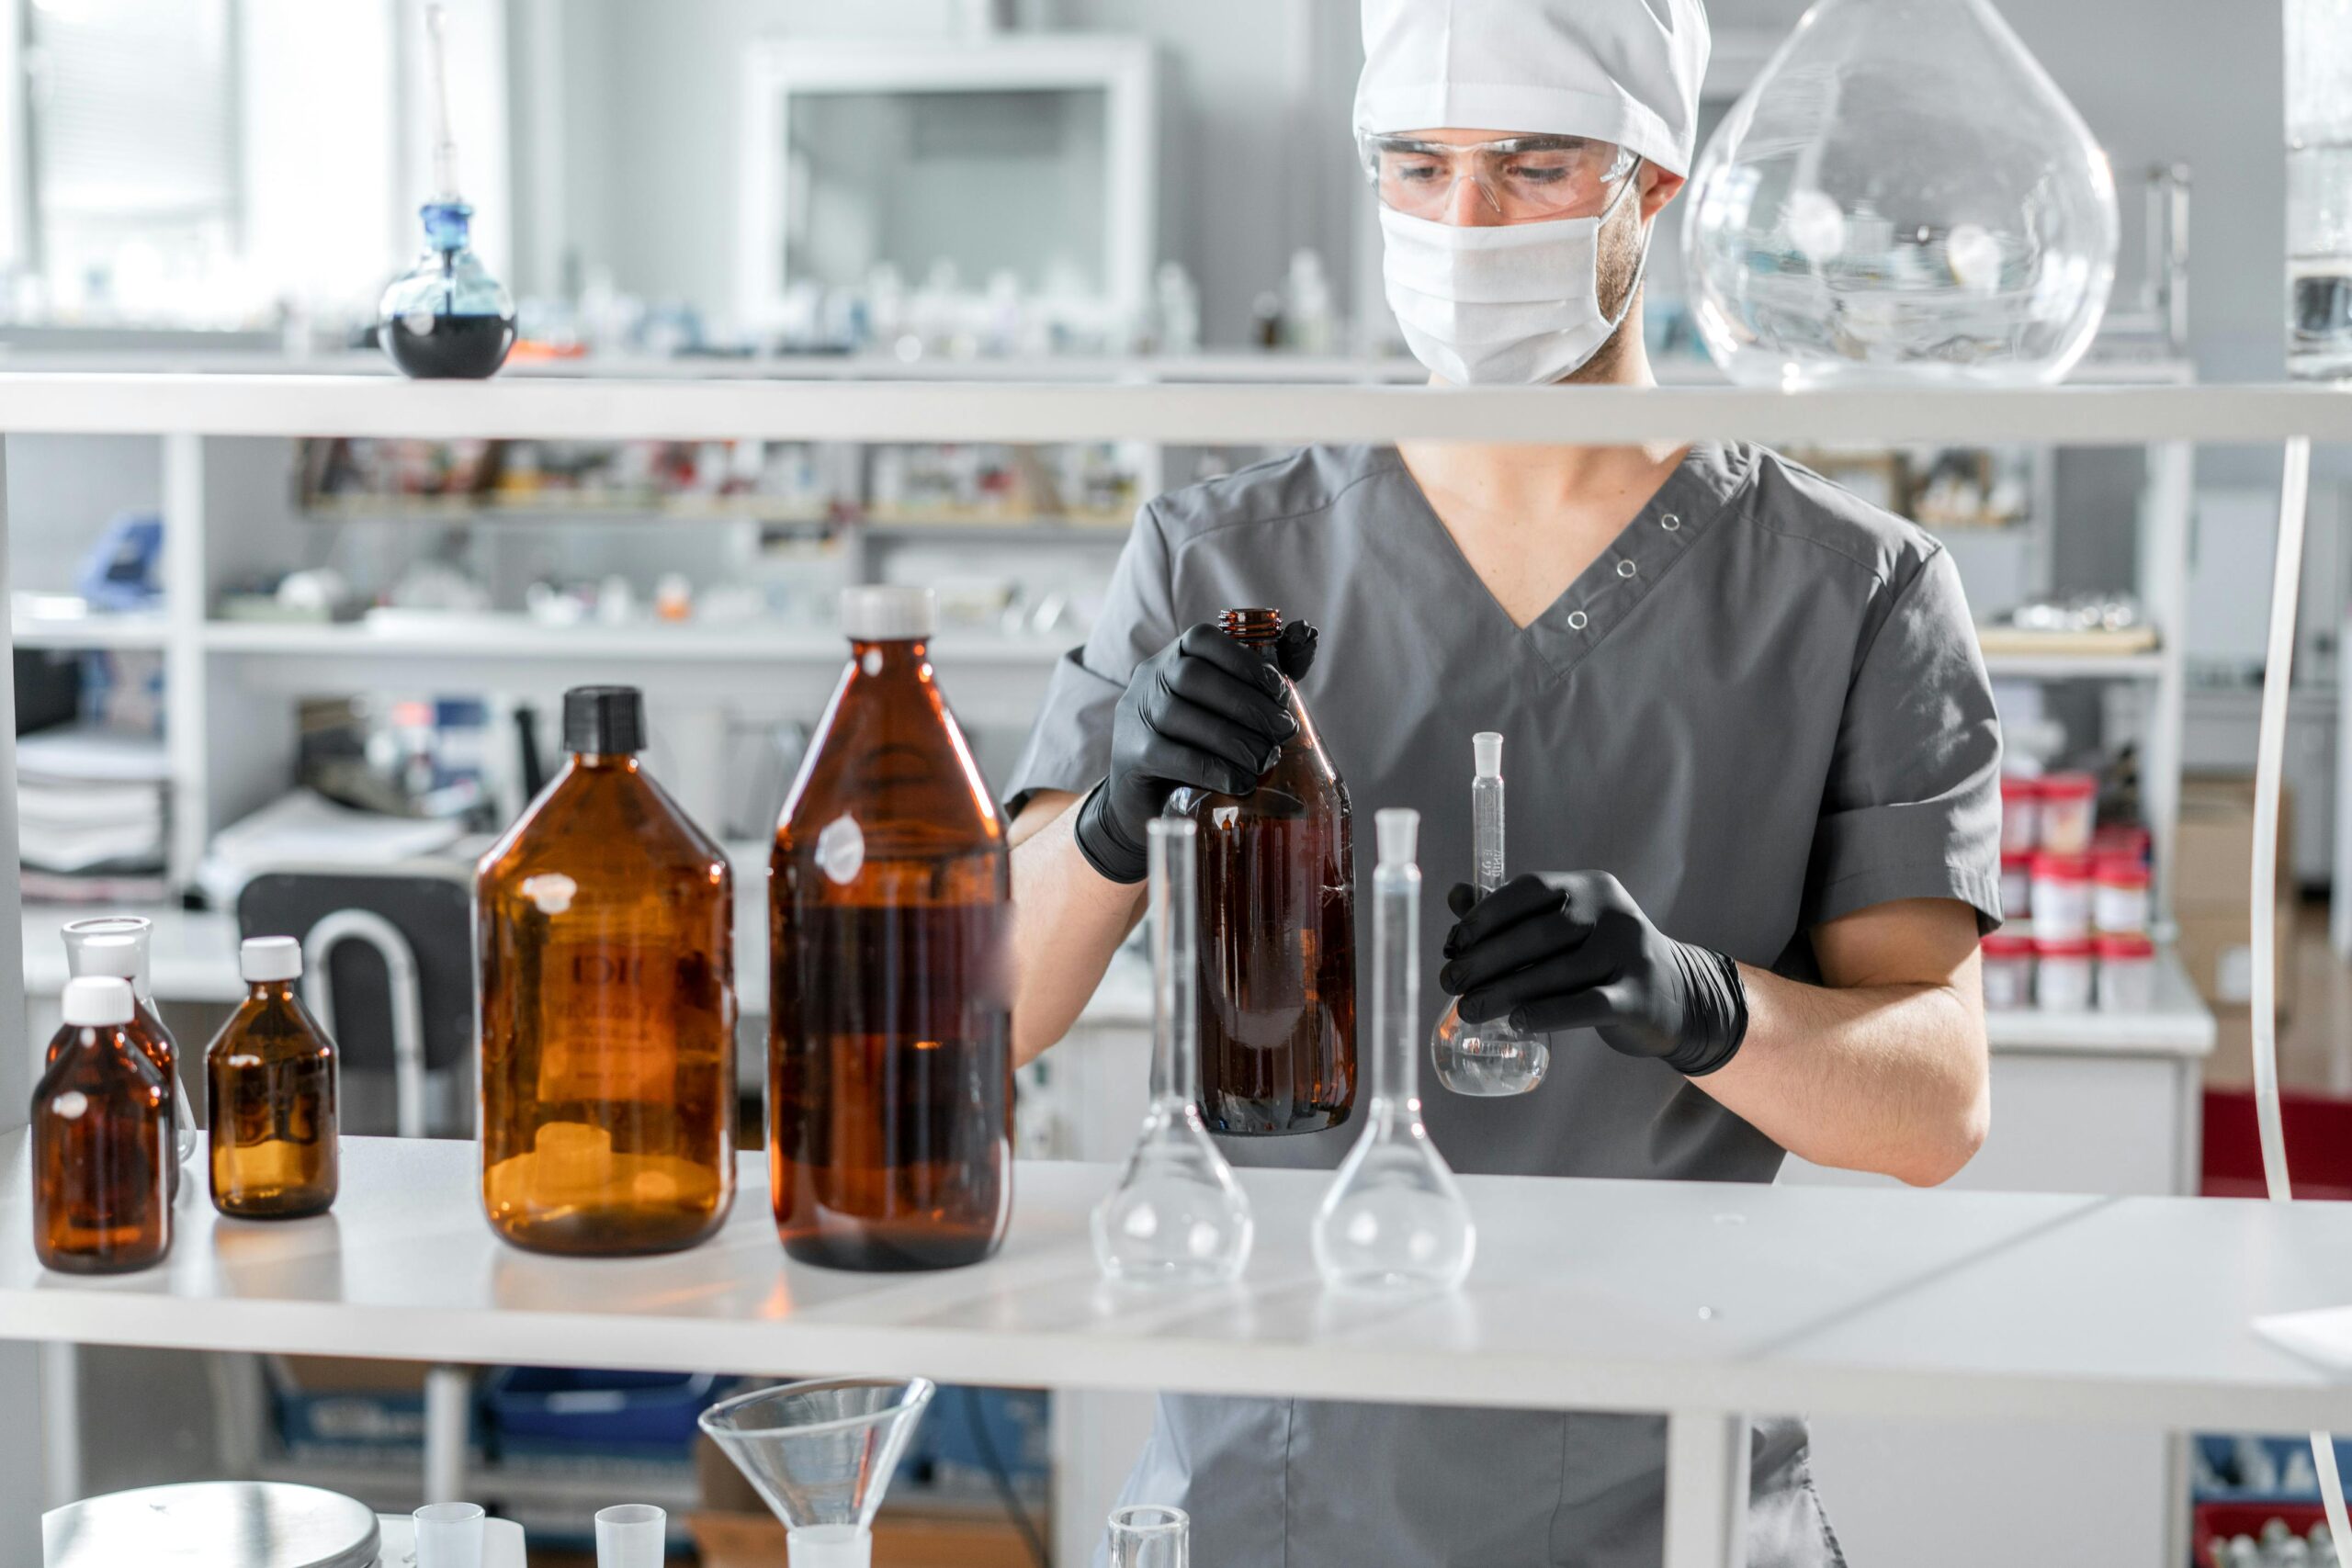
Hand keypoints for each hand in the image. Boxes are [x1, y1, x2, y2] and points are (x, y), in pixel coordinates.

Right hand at [1071, 622, 1298, 883]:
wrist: (1147, 795)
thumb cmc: (1198, 742)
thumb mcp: (1229, 707)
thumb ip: (1265, 674)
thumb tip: (1306, 633)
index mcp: (1173, 657)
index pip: (1200, 638)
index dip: (1244, 660)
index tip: (1280, 689)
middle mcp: (1148, 679)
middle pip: (1193, 677)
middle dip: (1247, 704)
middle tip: (1283, 731)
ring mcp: (1134, 715)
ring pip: (1181, 715)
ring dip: (1233, 739)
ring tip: (1265, 760)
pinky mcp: (1130, 755)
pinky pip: (1172, 755)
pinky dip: (1212, 767)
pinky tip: (1240, 781)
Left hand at [1437, 871, 1747, 1075]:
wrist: (1677, 994)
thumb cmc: (1603, 958)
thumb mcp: (1567, 927)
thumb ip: (1514, 913)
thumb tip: (1456, 896)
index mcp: (1590, 887)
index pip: (1530, 890)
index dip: (1487, 915)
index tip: (1453, 944)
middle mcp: (1613, 912)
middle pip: (1538, 933)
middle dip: (1486, 959)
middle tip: (1450, 982)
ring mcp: (1630, 952)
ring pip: (1557, 972)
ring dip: (1506, 992)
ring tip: (1470, 1009)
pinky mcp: (1639, 996)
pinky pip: (1588, 1004)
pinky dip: (1548, 1014)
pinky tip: (1517, 1023)